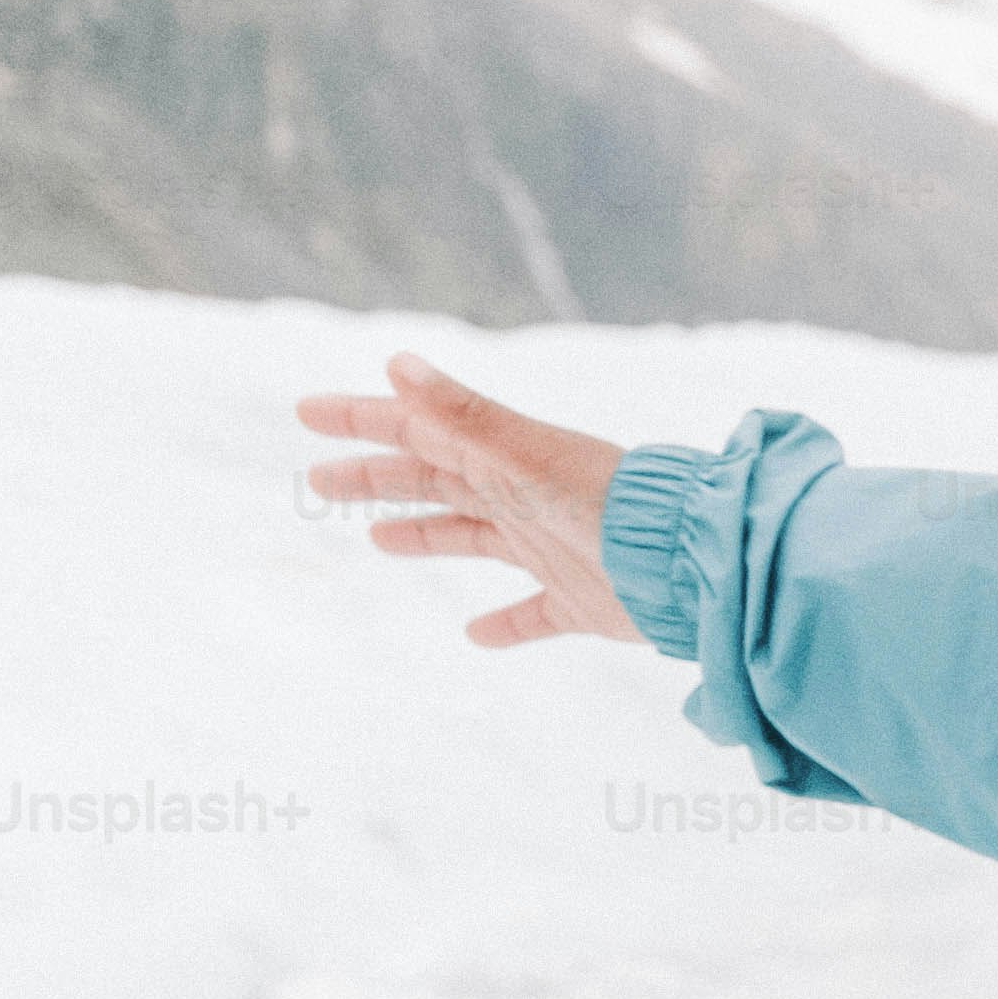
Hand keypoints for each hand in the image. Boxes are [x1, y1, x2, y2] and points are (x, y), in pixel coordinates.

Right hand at [297, 352, 634, 651]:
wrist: (690, 564)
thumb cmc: (610, 503)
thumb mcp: (528, 456)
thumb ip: (464, 415)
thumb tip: (395, 363)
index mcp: (504, 459)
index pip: (418, 432)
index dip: (363, 420)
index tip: (306, 413)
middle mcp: (523, 499)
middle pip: (434, 482)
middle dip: (376, 478)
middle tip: (318, 481)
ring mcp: (551, 550)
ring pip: (474, 538)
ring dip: (425, 535)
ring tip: (379, 540)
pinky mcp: (581, 602)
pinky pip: (535, 615)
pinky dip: (506, 626)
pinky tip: (476, 635)